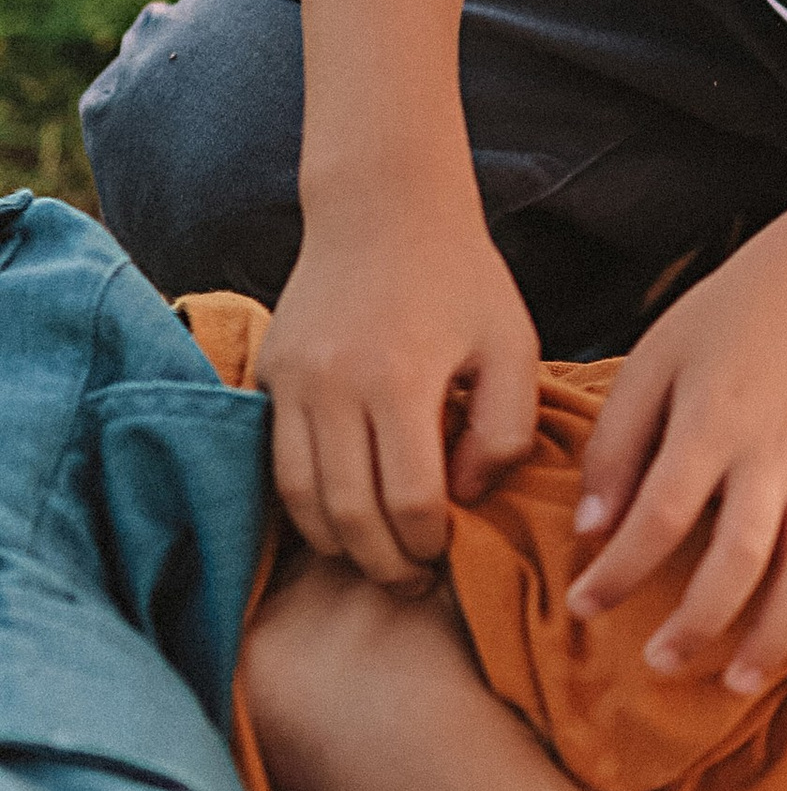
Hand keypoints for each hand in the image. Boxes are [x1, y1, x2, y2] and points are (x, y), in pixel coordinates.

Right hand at [263, 193, 540, 586]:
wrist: (382, 208)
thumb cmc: (462, 279)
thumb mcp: (514, 346)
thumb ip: (505, 430)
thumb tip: (465, 497)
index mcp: (402, 379)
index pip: (409, 501)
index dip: (430, 544)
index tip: (447, 552)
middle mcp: (334, 385)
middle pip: (349, 514)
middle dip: (383, 563)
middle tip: (412, 582)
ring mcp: (291, 380)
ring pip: (299, 499)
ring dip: (336, 545)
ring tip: (374, 560)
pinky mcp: (266, 374)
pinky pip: (273, 463)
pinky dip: (302, 505)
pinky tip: (339, 518)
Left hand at [566, 200, 786, 689]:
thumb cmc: (728, 317)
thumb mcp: (653, 359)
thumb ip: (618, 444)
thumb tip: (591, 530)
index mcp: (712, 422)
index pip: (662, 516)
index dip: (618, 570)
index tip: (583, 604)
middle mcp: (775, 453)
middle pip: (739, 559)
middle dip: (697, 623)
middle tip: (658, 664)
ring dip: (773, 635)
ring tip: (733, 682)